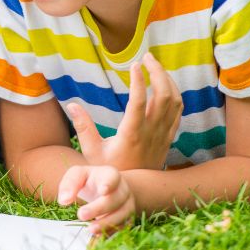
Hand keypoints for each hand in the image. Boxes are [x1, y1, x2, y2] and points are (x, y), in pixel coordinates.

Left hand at [58, 164, 134, 234]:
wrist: (110, 189)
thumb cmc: (90, 180)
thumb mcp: (78, 175)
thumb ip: (69, 184)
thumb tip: (64, 200)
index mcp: (110, 174)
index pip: (112, 177)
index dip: (108, 184)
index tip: (102, 191)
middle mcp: (122, 189)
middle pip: (114, 199)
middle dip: (99, 208)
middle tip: (81, 215)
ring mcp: (128, 205)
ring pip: (122, 215)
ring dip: (106, 223)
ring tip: (90, 229)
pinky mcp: (128, 219)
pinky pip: (123, 227)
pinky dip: (112, 232)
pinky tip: (99, 235)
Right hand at [67, 52, 181, 170]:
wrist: (136, 192)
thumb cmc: (110, 172)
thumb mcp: (91, 151)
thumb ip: (82, 126)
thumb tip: (71, 104)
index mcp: (132, 134)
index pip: (139, 102)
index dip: (139, 80)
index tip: (134, 64)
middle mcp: (151, 133)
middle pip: (164, 96)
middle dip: (158, 72)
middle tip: (146, 57)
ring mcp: (163, 135)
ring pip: (175, 101)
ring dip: (168, 80)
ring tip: (155, 66)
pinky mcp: (168, 137)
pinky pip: (178, 111)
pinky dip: (174, 93)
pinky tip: (164, 85)